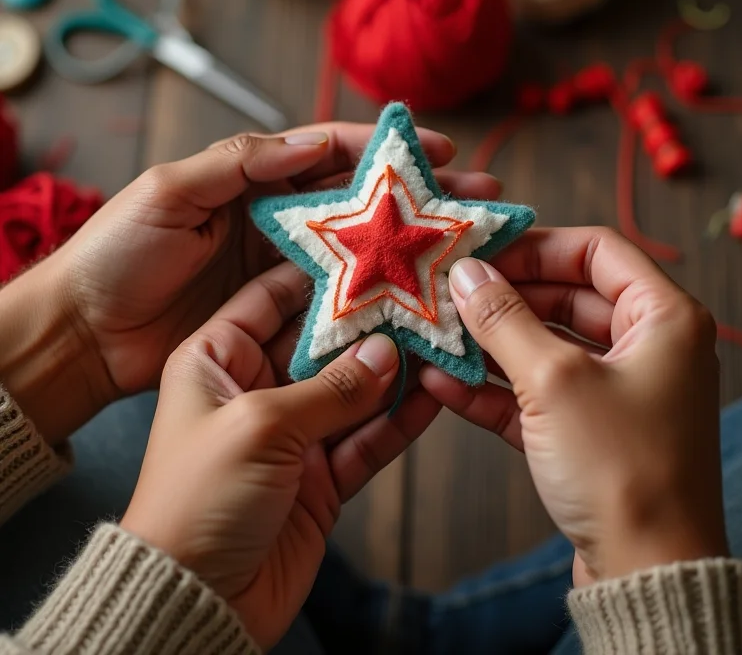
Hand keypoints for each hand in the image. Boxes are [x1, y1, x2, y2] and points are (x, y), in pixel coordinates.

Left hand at [0, 123, 497, 443]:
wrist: (83, 339)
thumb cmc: (116, 258)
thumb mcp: (168, 195)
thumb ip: (239, 165)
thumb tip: (312, 139)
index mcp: (254, 192)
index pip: (331, 162)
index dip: (386, 154)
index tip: (440, 150)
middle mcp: (278, 236)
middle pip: (363, 215)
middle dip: (420, 207)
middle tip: (477, 204)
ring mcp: (285, 289)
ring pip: (362, 272)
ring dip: (414, 266)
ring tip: (468, 263)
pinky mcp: (285, 335)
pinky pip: (341, 327)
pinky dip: (381, 326)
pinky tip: (424, 326)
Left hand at [121, 261, 440, 648]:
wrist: (195, 601)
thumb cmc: (199, 499)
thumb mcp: (260, 426)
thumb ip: (330, 389)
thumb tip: (387, 353)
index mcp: (215, 360)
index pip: (268, 300)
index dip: (313, 277)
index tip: (360, 251)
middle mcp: (255, 390)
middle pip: (320, 344)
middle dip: (365, 324)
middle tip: (414, 294)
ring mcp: (291, 435)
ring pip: (351, 391)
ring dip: (391, 371)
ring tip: (435, 339)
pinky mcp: (319, 477)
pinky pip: (366, 439)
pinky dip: (397, 421)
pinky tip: (432, 396)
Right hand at [420, 227, 728, 583]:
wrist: (644, 573)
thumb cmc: (621, 469)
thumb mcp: (553, 380)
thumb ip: (504, 319)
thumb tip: (466, 274)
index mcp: (663, 318)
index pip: (596, 251)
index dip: (536, 246)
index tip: (483, 252)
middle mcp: (645, 347)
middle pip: (564, 298)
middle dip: (503, 298)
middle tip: (449, 294)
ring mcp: (614, 390)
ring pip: (544, 347)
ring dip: (490, 343)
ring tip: (436, 333)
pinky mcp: (586, 430)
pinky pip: (535, 392)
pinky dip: (493, 387)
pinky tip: (443, 381)